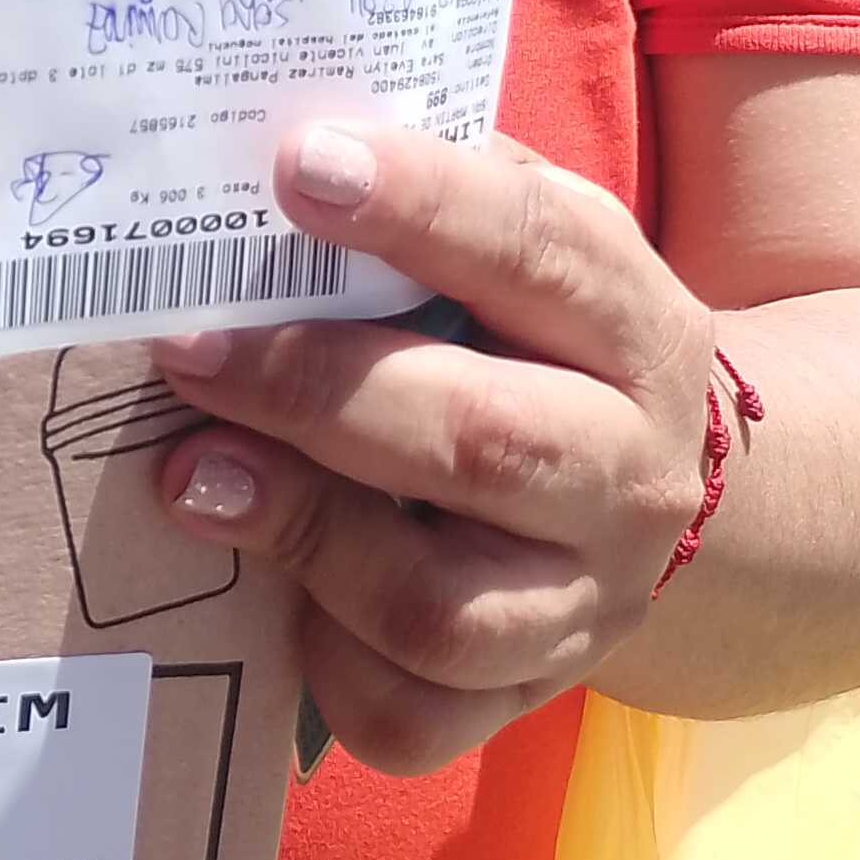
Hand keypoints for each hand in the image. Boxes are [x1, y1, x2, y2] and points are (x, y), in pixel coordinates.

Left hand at [150, 119, 716, 775]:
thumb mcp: (543, 258)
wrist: (671, 508)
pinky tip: (274, 593)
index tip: (296, 166)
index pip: (539, 254)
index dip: (421, 207)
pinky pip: (411, 714)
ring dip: (299, 535)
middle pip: (481, 440)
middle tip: (189, 347)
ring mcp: (580, 604)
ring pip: (436, 606)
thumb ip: (451, 197)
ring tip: (191, 479)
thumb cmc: (547, 347)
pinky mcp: (520, 704)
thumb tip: (293, 145)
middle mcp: (626, 474)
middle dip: (315, 389)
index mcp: (636, 331)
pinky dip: (325, 663)